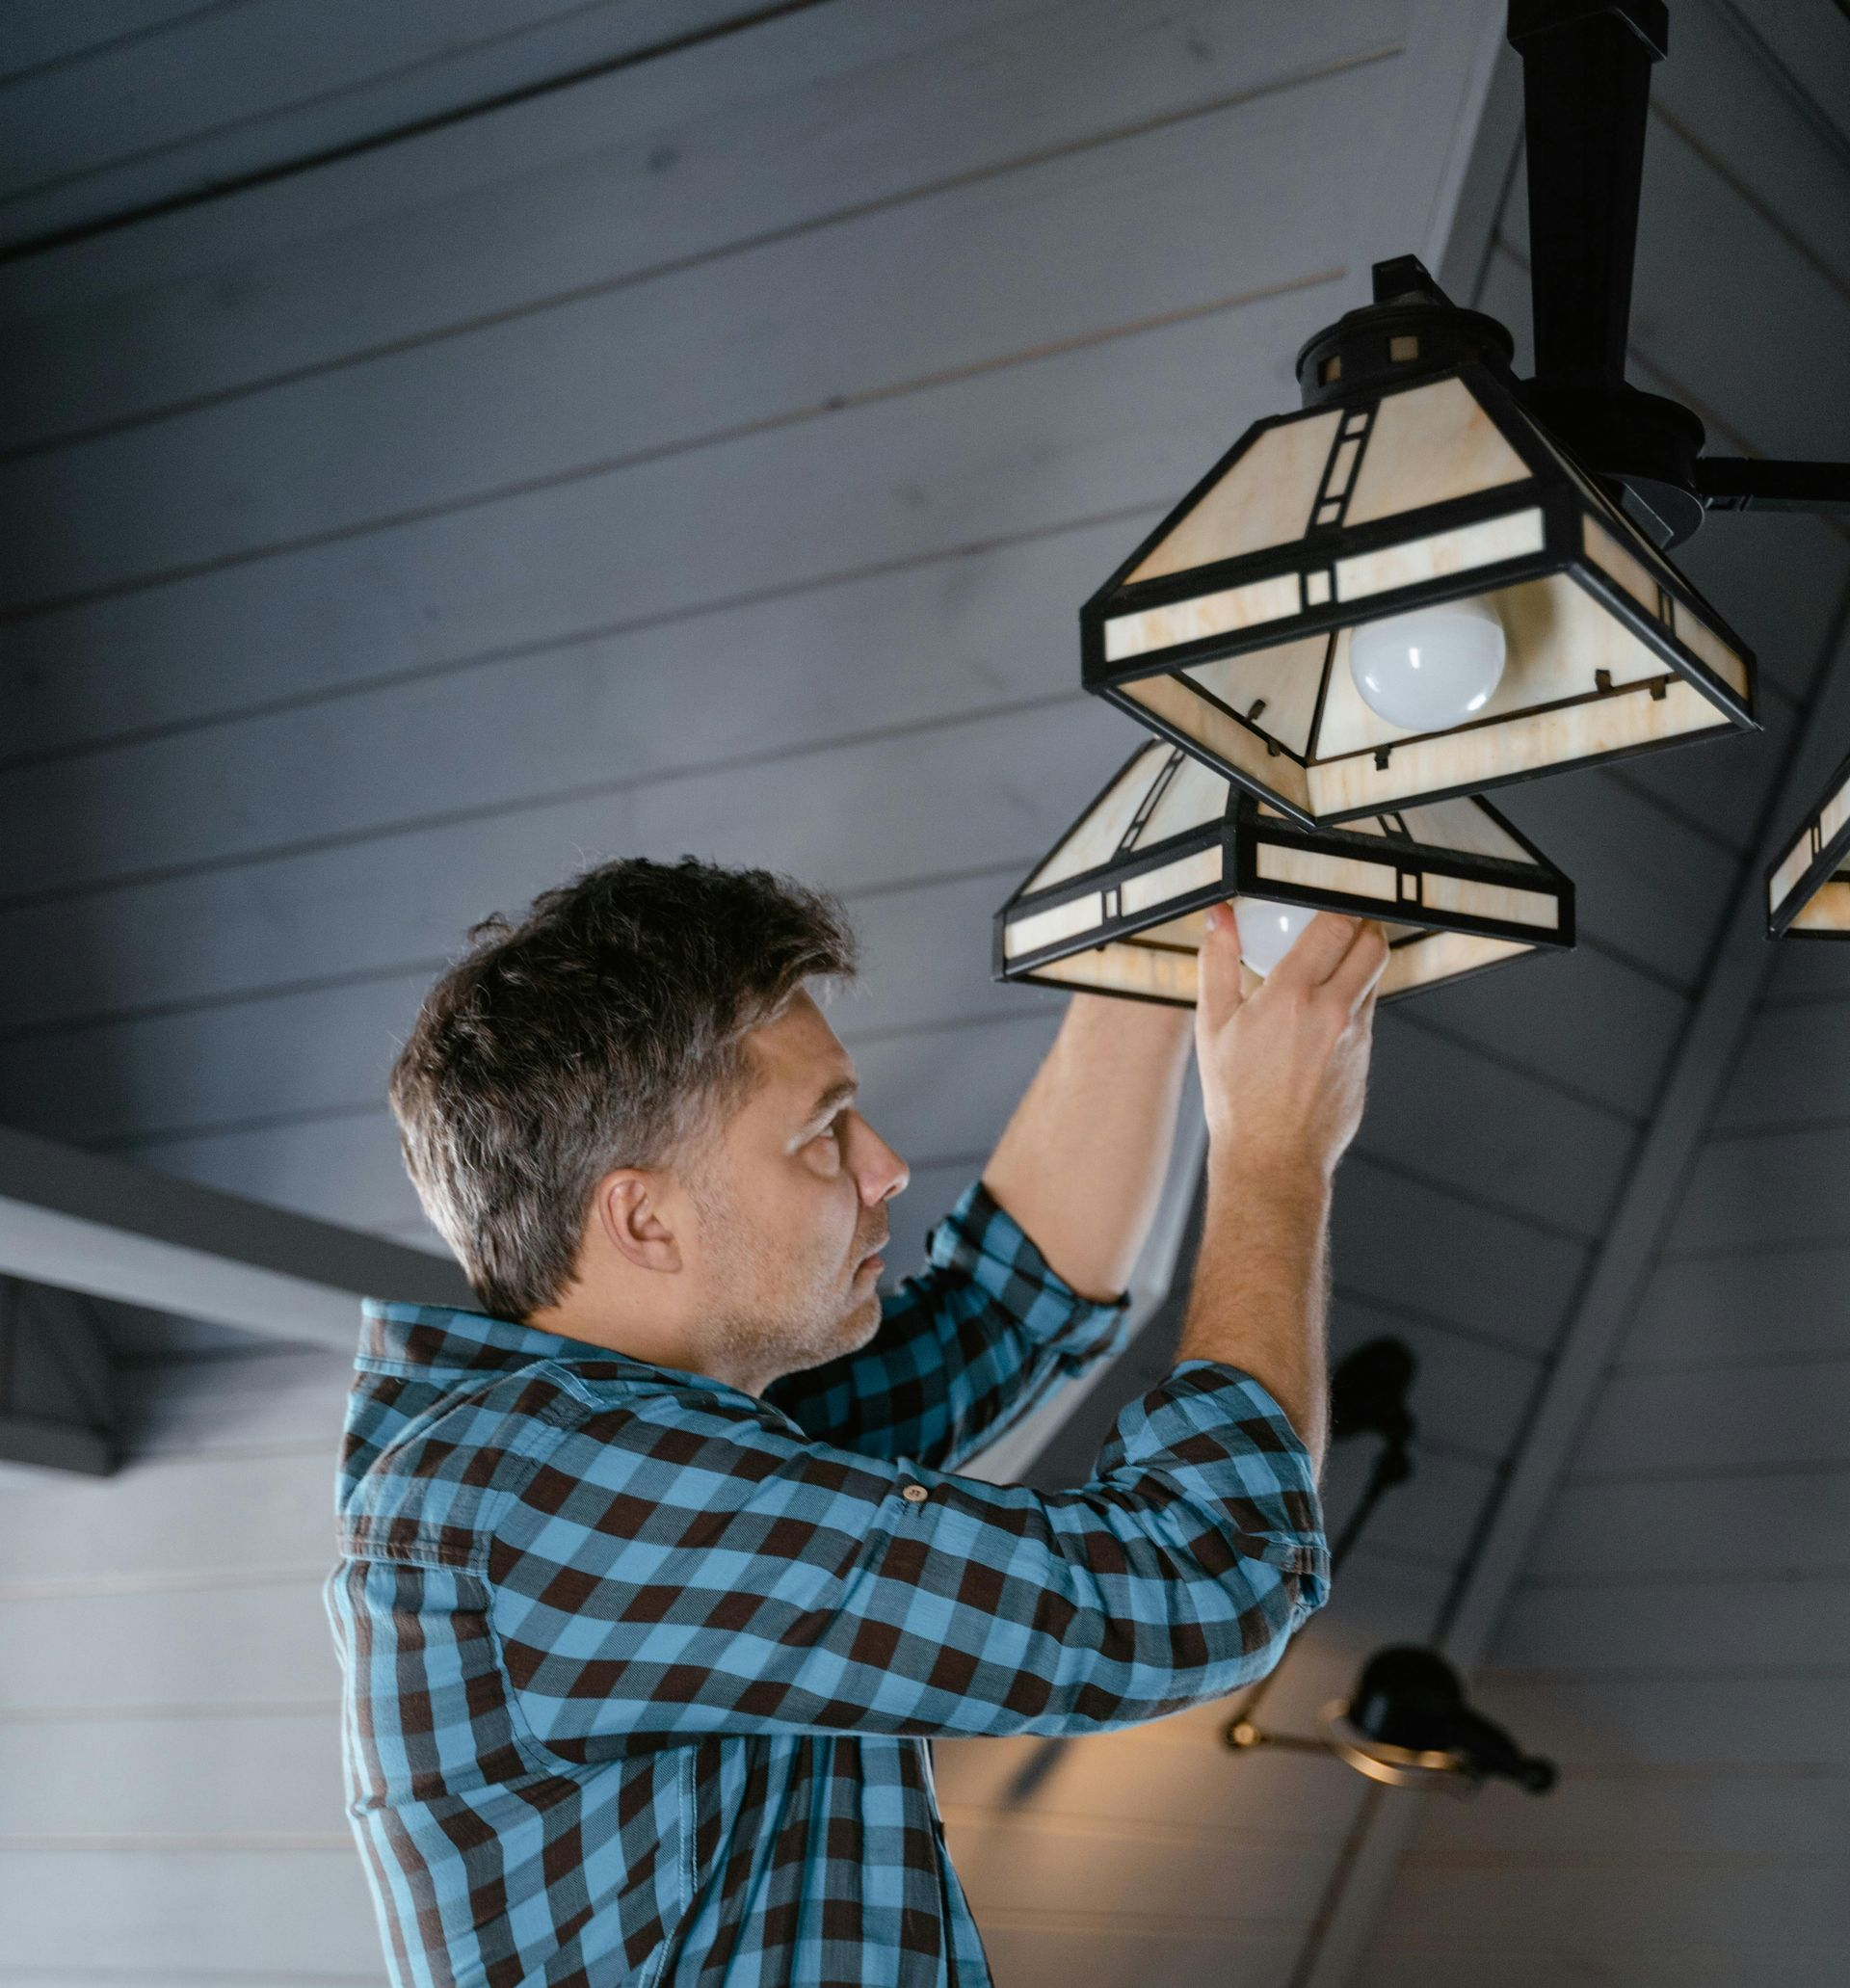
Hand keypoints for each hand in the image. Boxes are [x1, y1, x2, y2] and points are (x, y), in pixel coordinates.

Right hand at [1193, 905, 1387, 1182]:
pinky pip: (1366, 1014)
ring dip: (1359, 962)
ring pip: (1374, 978)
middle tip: (1339, 921)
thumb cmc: (1236, 1097)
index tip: (1324, 898)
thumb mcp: (1212, 1025)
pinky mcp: (1366, 1060)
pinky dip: (1352, 1000)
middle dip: (1361, 924)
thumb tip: (1220, 918)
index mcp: (1293, 996)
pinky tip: (1323, 1013)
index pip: (1336, 926)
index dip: (1336, 904)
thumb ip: (1217, 962)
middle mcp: (1334, 1012)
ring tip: (1329, 963)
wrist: (1271, 1159)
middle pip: (1373, 944)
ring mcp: (1357, 1037)